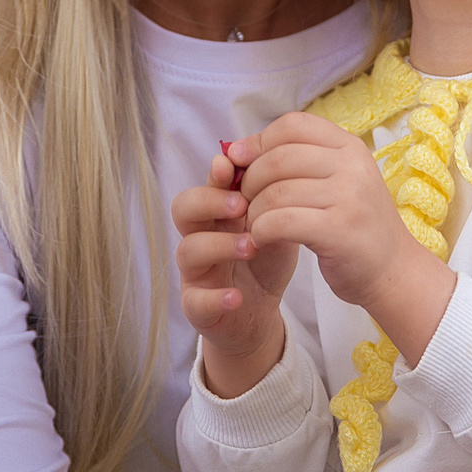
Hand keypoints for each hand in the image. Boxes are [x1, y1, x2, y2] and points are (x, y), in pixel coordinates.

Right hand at [173, 148, 296, 397]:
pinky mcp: (197, 305)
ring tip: (251, 247)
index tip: (232, 164)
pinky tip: (236, 297)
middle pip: (184, 208)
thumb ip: (273, 197)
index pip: (207, 183)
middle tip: (241, 204)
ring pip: (188, 251)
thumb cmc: (264, 259)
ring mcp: (195, 271)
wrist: (259, 311)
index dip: (216, 172)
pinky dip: (215, 298)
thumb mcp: (273, 224)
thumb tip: (287, 159)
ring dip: (219, 246)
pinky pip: (196, 300)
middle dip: (209, 202)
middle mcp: (200, 236)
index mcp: (218, 212)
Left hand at [238, 111, 454, 361]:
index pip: (293, 125)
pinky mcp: (338, 230)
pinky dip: (261, 230)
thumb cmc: (355, 226)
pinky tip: (261, 239)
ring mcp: (348, 197)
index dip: (258, 140)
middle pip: (278, 158)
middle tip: (245, 201)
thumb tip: (238, 150)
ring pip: (275, 192)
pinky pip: (280, 222)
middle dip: (250, 179)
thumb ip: (300, 161)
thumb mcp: (339, 180)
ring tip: (254, 224)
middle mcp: (352, 166)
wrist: (394, 271)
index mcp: (350, 147)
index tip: (241, 160)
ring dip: (253, 211)